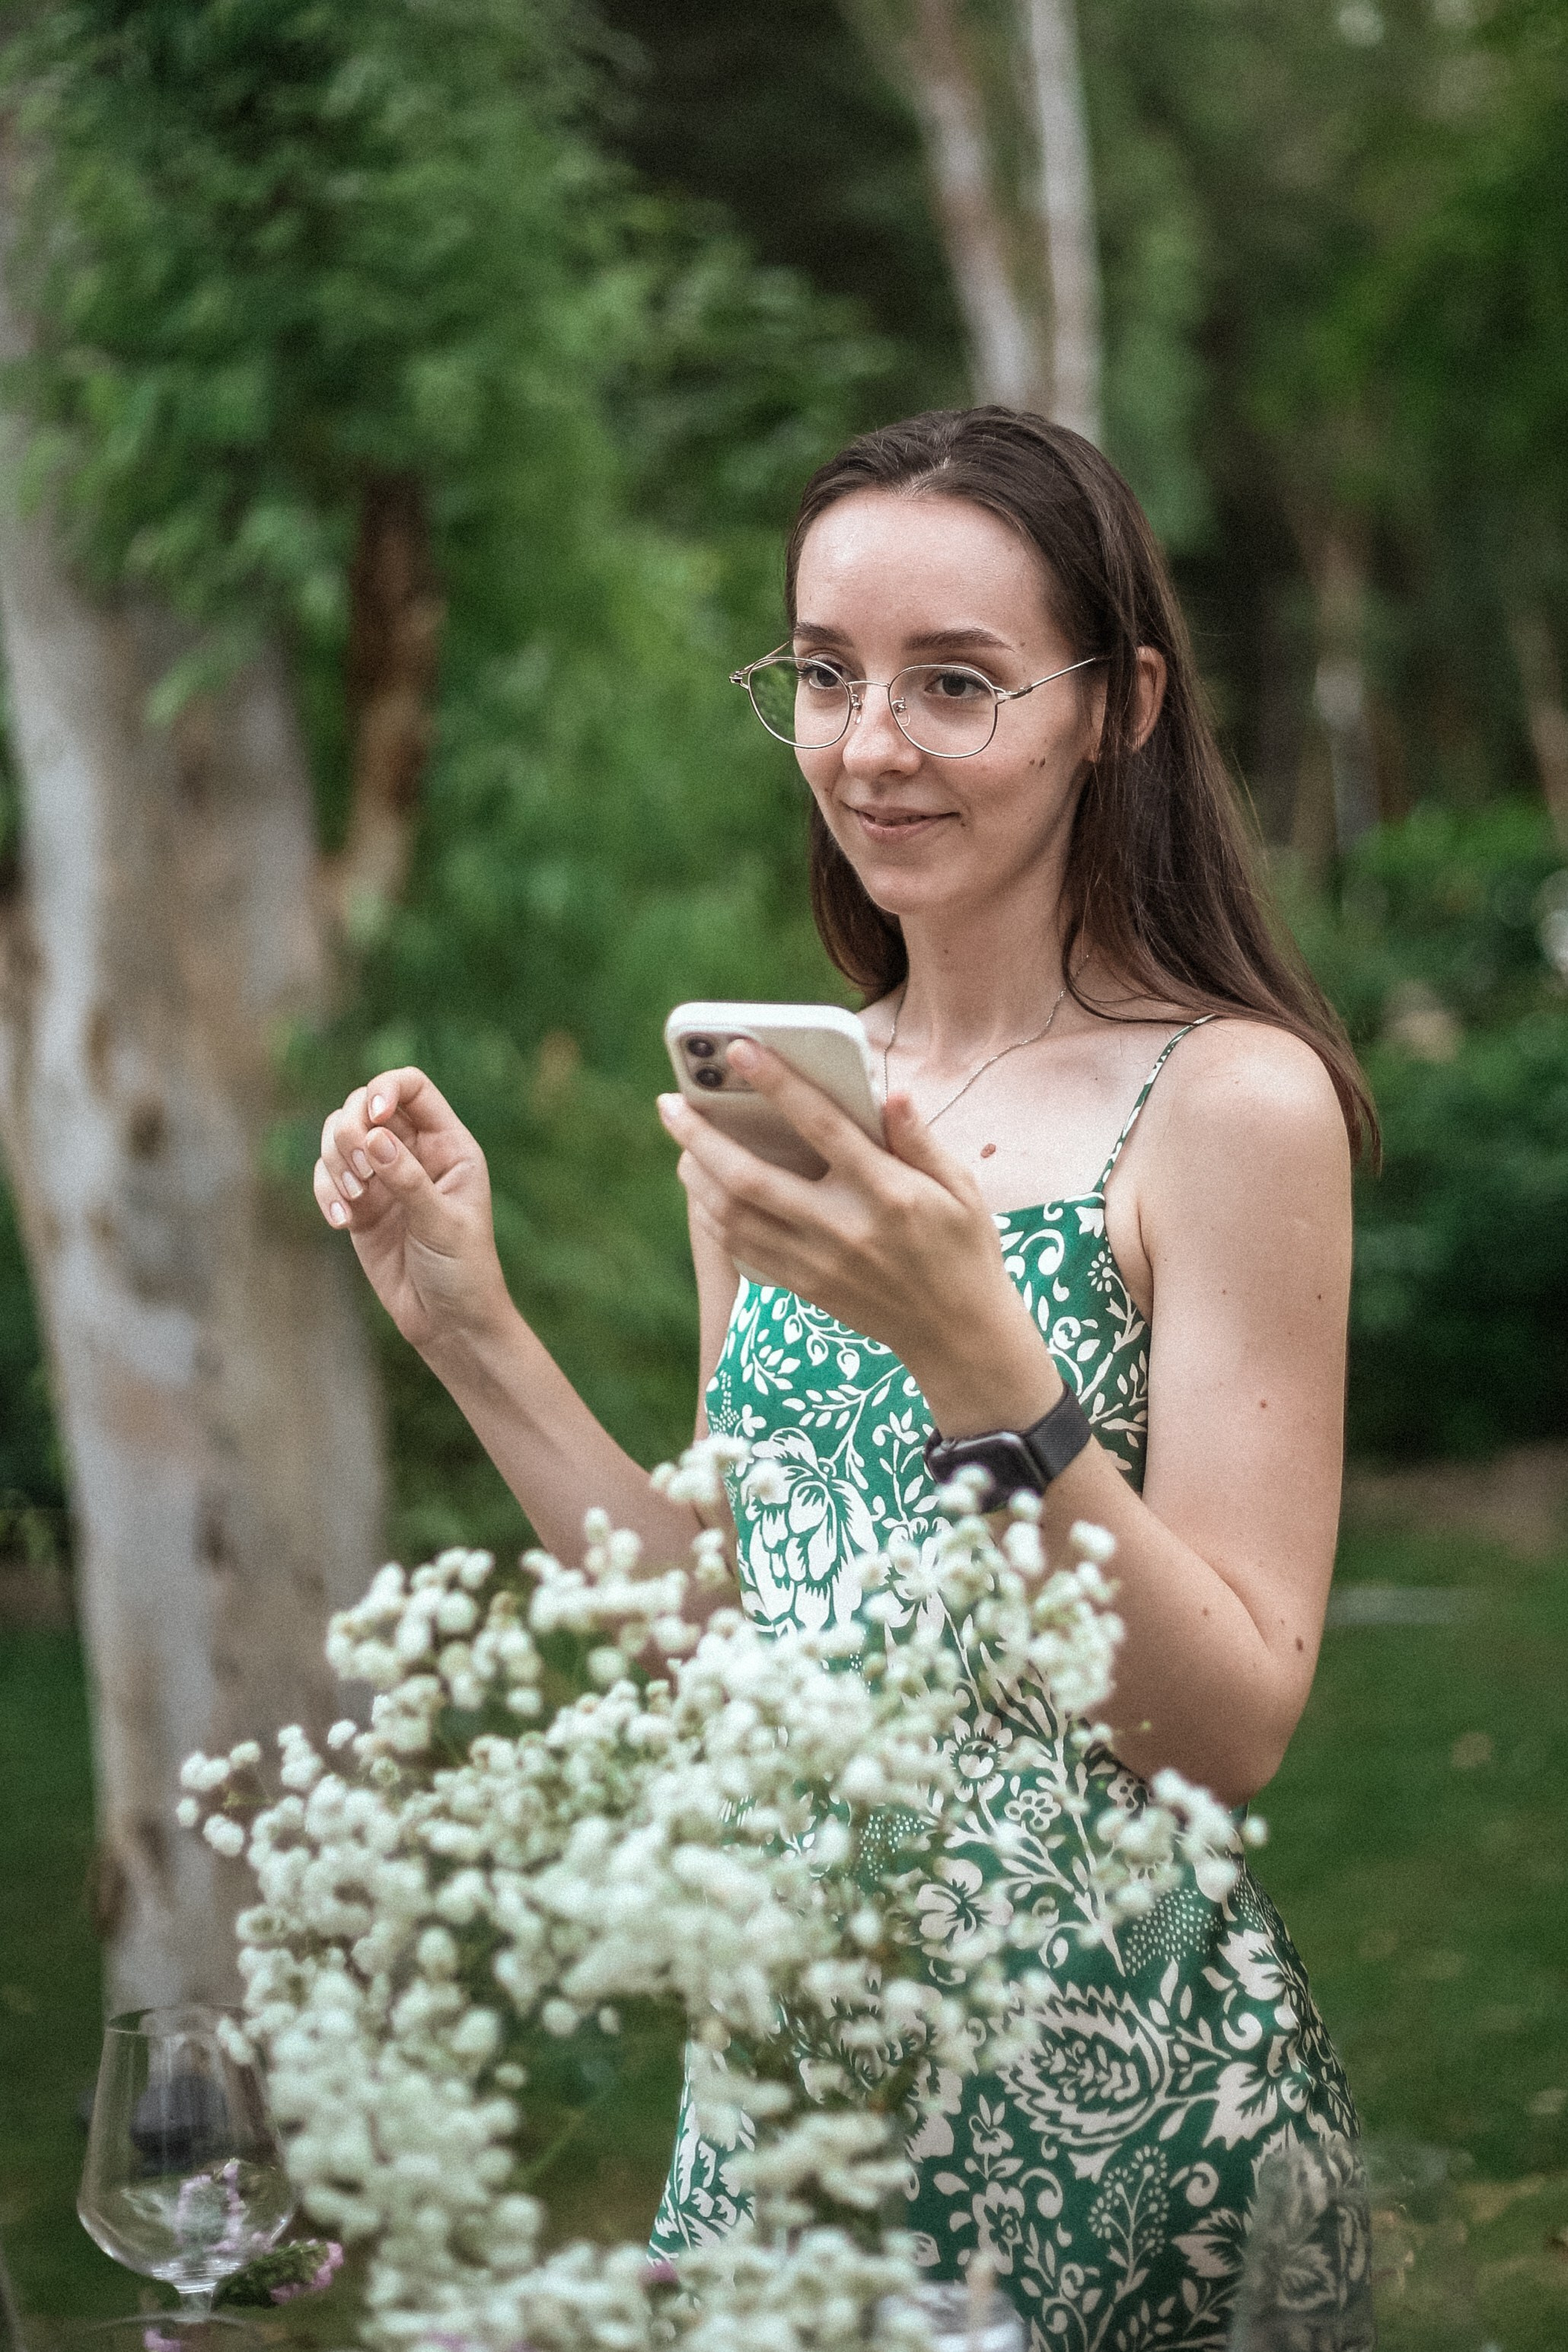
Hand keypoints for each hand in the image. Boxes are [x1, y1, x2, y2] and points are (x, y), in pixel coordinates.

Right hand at [313, 1068, 511, 1359]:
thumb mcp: (441, 1223)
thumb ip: (407, 1178)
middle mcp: (414, 1152)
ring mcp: (383, 1177)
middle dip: (350, 1130)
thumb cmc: (463, 1271)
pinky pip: (327, 1178)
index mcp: (448, 1144)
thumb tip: (373, 1137)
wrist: (449, 1323)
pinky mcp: (359, 1205)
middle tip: (361, 1174)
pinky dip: (326, 1193)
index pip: (412, 1087)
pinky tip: (341, 1225)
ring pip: (338, 1138)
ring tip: (355, 1201)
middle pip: (364, 1105)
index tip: (374, 1117)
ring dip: (335, 1162)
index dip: (385, 1089)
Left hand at [656, 1041, 1061, 1436]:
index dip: (779, 1083)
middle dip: (701, 1135)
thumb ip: (920, 1139)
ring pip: (732, 1216)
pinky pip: (740, 1248)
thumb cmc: (963, 1248)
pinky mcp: (804, 1286)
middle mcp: (843, 1228)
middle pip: (751, 1177)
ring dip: (696, 1174)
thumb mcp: (961, 1188)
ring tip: (680, 1140)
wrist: (956, 1335)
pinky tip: (702, 1188)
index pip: (823, 1126)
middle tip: (669, 1101)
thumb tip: (891, 1092)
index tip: (742, 1049)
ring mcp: (817, 1262)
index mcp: (887, 1193)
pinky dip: (712, 1215)